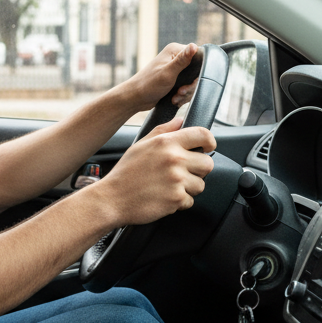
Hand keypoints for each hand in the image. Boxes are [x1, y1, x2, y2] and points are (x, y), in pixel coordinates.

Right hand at [93, 117, 215, 226]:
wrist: (112, 199)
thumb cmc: (125, 173)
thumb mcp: (141, 144)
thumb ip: (163, 130)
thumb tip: (180, 120)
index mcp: (166, 142)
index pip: (203, 135)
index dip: (209, 142)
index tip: (207, 148)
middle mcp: (174, 159)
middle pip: (208, 163)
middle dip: (198, 169)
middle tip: (182, 173)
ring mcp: (177, 180)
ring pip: (200, 184)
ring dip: (188, 188)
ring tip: (169, 186)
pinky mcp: (176, 198)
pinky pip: (190, 200)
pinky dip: (180, 202)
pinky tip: (164, 197)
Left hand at [120, 43, 199, 111]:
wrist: (136, 98)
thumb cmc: (149, 84)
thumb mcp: (168, 72)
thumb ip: (182, 60)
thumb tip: (194, 46)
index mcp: (175, 50)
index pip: (198, 57)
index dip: (198, 72)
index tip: (190, 83)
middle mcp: (176, 57)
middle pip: (196, 71)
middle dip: (190, 86)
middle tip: (180, 92)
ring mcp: (176, 68)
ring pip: (191, 81)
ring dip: (185, 93)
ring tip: (176, 97)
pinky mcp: (175, 79)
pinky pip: (186, 87)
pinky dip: (182, 95)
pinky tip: (174, 99)